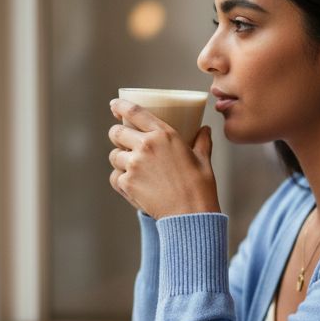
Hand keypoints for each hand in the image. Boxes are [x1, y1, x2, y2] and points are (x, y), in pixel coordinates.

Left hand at [108, 99, 220, 218]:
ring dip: (120, 160)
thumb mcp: (203, 159)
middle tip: (123, 141)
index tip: (114, 105)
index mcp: (164, 134)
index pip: (134, 112)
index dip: (120, 106)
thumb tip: (205, 129)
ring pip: (114, 156)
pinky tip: (133, 185)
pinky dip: (121, 180)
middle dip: (117, 135)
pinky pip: (115, 177)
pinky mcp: (127, 183)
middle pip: (116, 132)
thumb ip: (202, 141)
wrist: (191, 215)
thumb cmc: (200, 186)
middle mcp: (145, 146)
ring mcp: (133, 165)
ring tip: (133, 168)